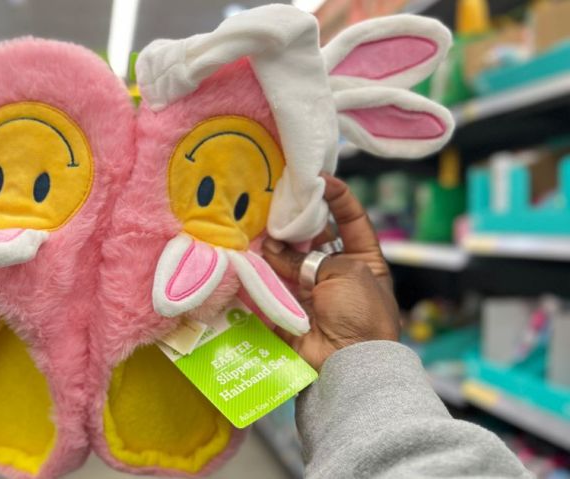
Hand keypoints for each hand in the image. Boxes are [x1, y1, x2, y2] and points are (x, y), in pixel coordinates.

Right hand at [262, 175, 399, 369]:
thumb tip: (275, 249)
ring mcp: (308, 289)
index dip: (339, 197)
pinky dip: (257, 269)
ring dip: (274, 243)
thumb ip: (313, 257)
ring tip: (258, 223)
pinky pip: (269, 283)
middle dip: (296, 220)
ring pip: (287, 258)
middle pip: (314, 237)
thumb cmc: (361, 314)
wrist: (345, 364)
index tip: (320, 178)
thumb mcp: (349, 272)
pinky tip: (247, 250)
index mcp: (364, 261)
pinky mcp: (285, 306)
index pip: (352, 219)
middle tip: (277, 201)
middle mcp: (335, 271)